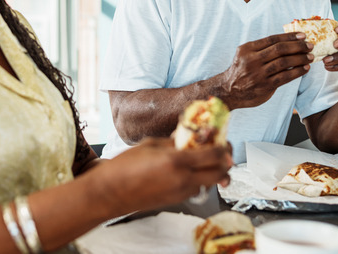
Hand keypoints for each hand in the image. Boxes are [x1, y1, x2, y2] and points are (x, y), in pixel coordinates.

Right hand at [93, 138, 231, 215]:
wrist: (111, 191)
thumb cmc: (124, 166)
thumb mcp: (150, 145)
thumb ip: (173, 142)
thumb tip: (188, 137)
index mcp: (176, 161)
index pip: (214, 154)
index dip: (223, 146)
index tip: (222, 139)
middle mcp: (183, 179)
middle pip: (221, 173)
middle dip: (226, 161)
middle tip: (222, 150)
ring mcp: (181, 192)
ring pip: (211, 183)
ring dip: (213, 171)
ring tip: (205, 159)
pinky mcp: (177, 200)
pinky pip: (197, 189)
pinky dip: (200, 180)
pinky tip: (189, 171)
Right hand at [218, 33, 311, 108]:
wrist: (229, 91)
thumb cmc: (241, 71)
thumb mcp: (245, 55)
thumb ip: (261, 49)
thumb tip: (288, 42)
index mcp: (247, 49)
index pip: (272, 39)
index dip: (289, 36)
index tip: (302, 35)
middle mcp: (252, 60)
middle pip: (279, 49)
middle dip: (297, 46)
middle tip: (309, 46)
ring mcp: (258, 73)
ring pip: (284, 62)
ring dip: (300, 58)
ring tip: (310, 57)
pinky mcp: (265, 86)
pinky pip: (285, 77)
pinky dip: (297, 71)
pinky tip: (305, 69)